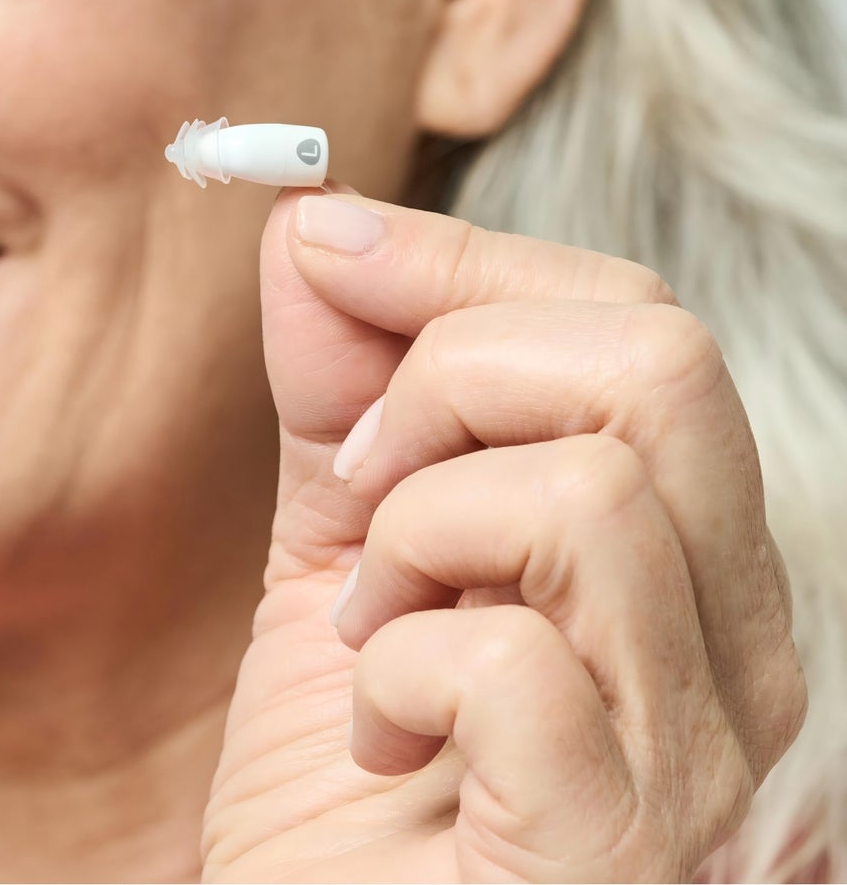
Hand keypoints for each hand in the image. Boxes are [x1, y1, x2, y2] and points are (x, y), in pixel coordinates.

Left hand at [202, 188, 806, 881]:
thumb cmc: (352, 799)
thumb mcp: (340, 556)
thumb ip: (342, 396)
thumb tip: (315, 224)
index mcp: (681, 558)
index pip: (638, 322)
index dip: (463, 260)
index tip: (326, 258)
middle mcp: (732, 648)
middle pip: (658, 362)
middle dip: (454, 369)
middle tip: (361, 484)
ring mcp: (692, 756)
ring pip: (596, 490)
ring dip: (416, 530)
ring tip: (369, 632)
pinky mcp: (615, 846)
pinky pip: (515, 663)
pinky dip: (400, 670)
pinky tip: (385, 738)